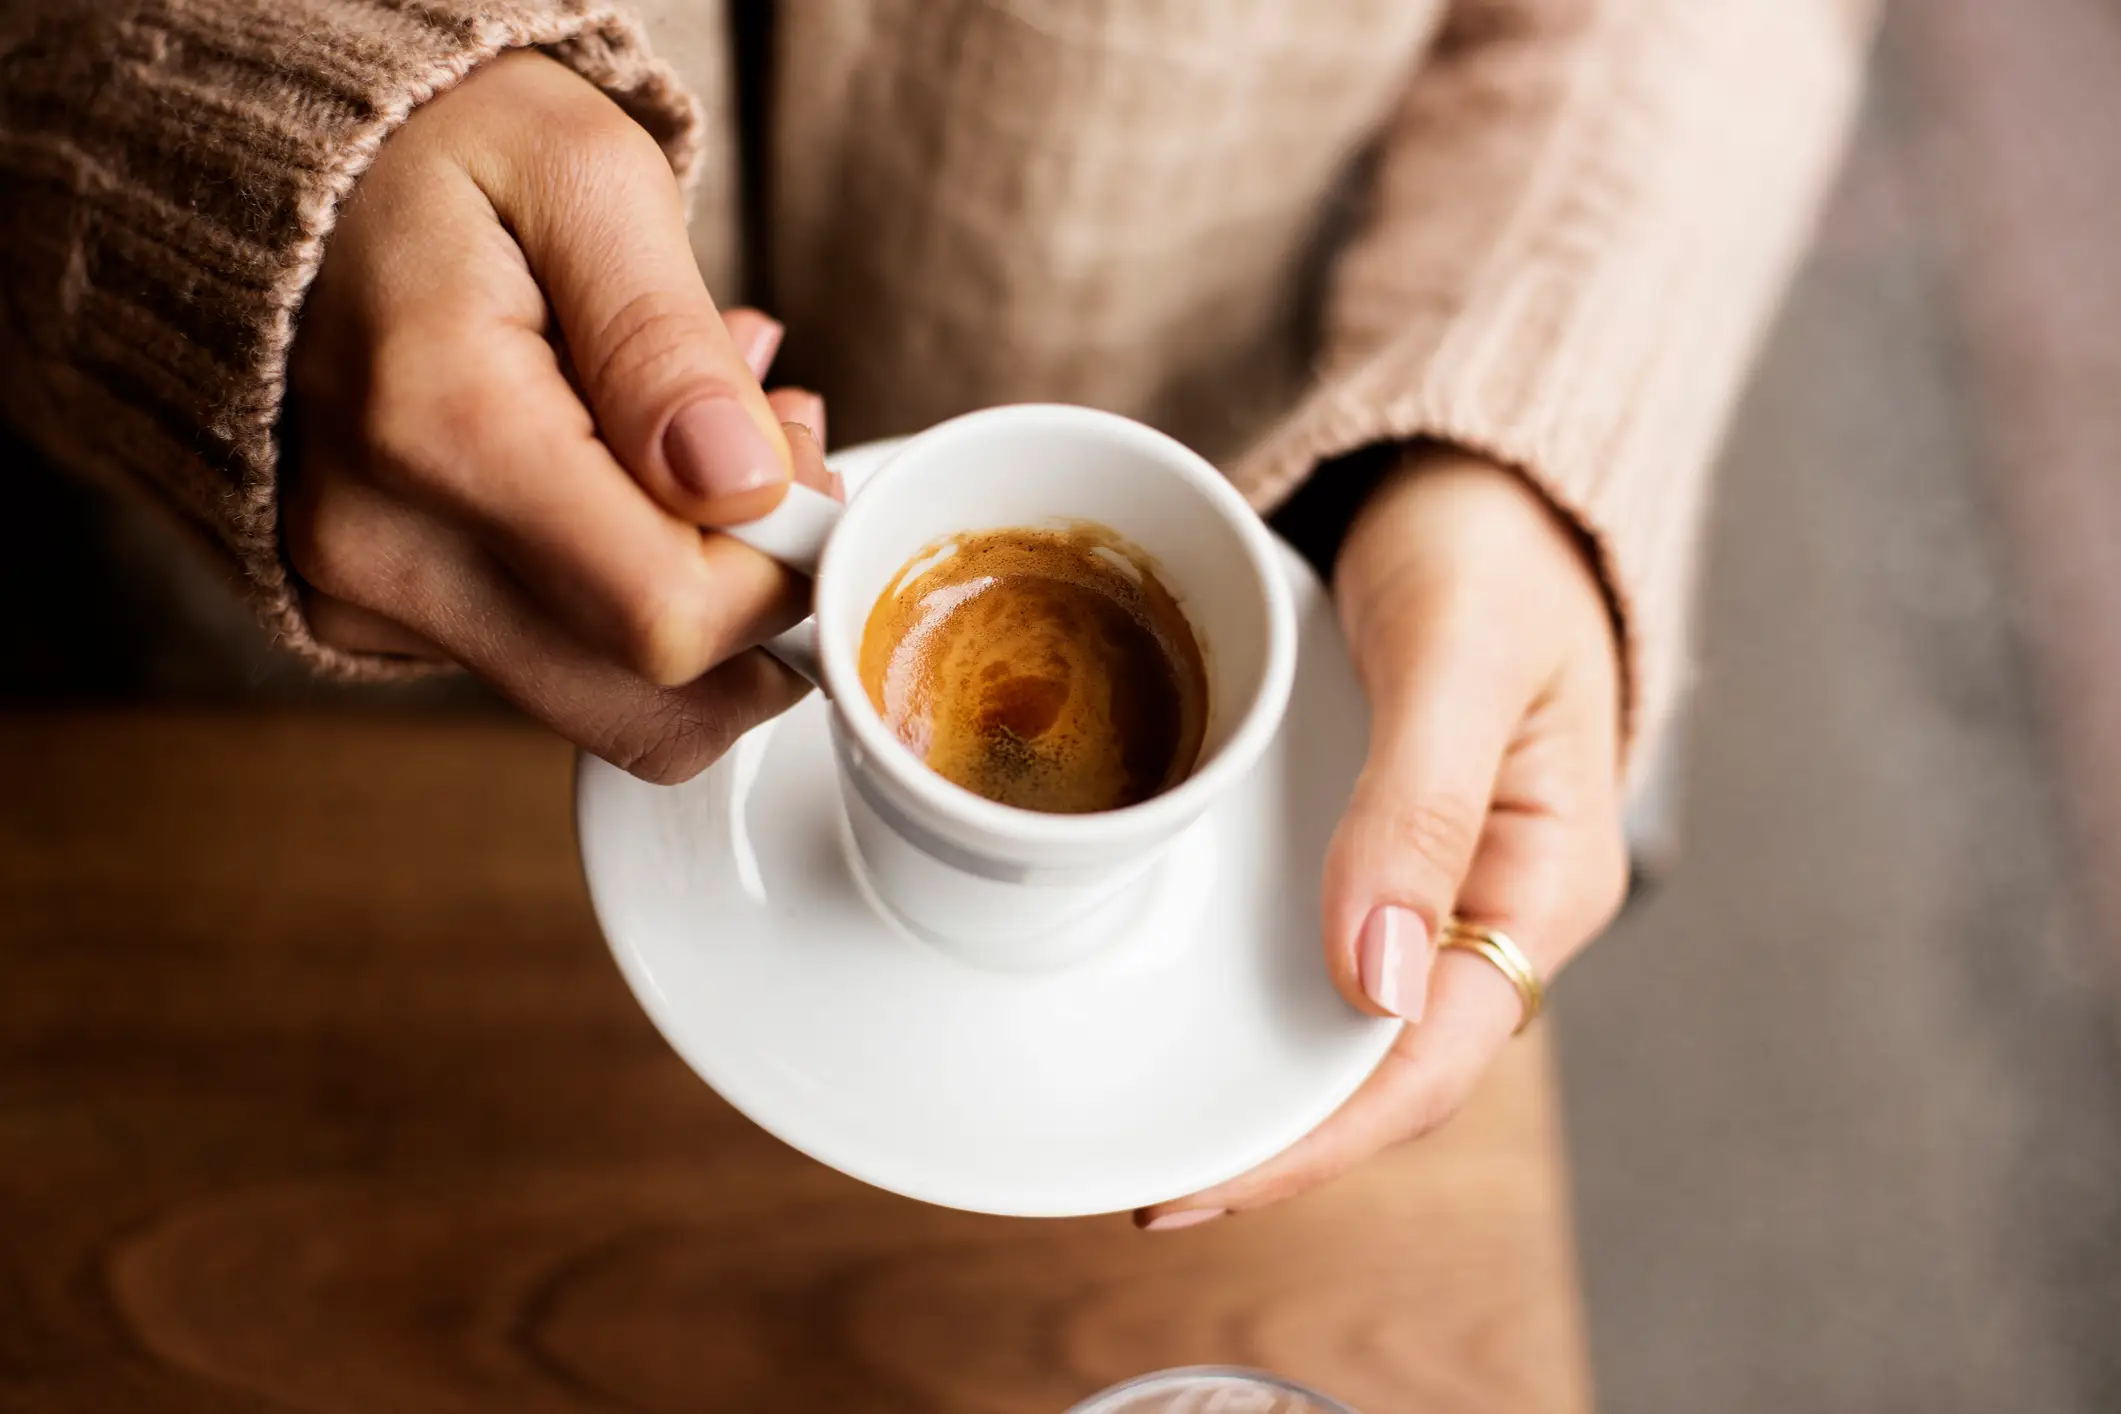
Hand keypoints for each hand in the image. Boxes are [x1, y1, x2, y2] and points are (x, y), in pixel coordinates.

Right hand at [285, 51, 831, 782]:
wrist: (277, 167)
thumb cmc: (439, 150)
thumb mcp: (583, 176)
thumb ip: (667, 342)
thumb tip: (743, 485)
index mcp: (440, 427)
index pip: (670, 617)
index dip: (783, 573)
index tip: (802, 468)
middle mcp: (383, 547)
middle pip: (649, 706)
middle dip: (759, 608)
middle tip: (771, 462)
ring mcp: (366, 598)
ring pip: (610, 701)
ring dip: (700, 600)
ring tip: (704, 447)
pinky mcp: (372, 618)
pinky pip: (551, 665)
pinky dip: (623, 592)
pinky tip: (628, 473)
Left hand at [1139, 446, 1630, 1227]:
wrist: (1478, 468)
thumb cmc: (1491, 541)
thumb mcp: (1457, 655)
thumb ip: (1419, 805)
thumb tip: (1370, 982)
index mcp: (1543, 881)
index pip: (1431, 1061)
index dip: (1317, 1139)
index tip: (1198, 1184)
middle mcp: (1490, 904)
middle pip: (1383, 1067)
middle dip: (1274, 1138)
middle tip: (1145, 1182)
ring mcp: (1434, 878)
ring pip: (1346, 1018)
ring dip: (1258, 1078)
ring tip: (1145, 1120)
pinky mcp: (1379, 841)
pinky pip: (1318, 944)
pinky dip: (1253, 990)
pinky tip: (1181, 1003)